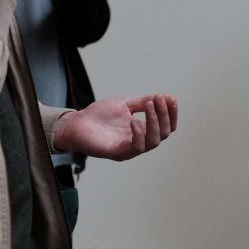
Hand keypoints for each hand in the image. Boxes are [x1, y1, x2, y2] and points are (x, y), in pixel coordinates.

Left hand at [53, 94, 177, 160]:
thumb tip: (164, 96)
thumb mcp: (124, 104)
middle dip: (164, 115)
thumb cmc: (98, 115)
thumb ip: (142, 102)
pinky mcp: (118, 153)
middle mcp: (139, 141)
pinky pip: (136, 148)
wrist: (76, 123)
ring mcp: (130, 148)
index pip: (166, 125)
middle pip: (164, 133)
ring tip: (149, 105)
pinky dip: (139, 134)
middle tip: (158, 99)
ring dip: (155, 122)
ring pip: (154, 142)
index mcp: (143, 130)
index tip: (170, 98)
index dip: (171, 113)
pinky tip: (134, 120)